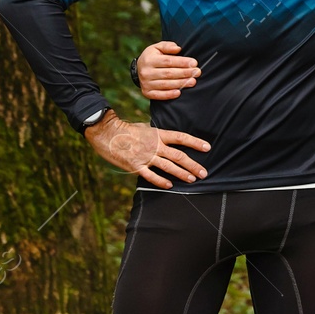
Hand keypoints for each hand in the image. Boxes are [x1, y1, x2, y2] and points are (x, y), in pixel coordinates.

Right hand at [85, 111, 209, 187]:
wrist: (107, 133)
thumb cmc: (126, 130)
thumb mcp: (146, 128)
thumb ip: (158, 135)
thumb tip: (168, 139)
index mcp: (158, 134)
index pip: (181, 138)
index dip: (195, 142)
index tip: (207, 147)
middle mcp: (155, 146)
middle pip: (178, 156)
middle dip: (193, 165)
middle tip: (204, 173)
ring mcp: (146, 156)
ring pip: (168, 166)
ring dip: (181, 174)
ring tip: (192, 179)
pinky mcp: (135, 166)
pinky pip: (150, 175)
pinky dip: (160, 181)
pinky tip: (170, 185)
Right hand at [137, 41, 199, 100]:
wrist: (139, 69)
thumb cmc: (153, 56)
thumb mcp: (158, 47)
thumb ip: (168, 46)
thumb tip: (178, 48)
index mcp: (149, 60)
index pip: (168, 61)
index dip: (182, 62)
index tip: (194, 63)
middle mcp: (146, 72)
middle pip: (168, 73)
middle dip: (184, 73)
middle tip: (197, 72)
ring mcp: (146, 83)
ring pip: (165, 84)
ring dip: (180, 83)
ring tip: (193, 81)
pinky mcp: (146, 92)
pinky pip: (158, 95)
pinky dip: (168, 94)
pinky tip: (179, 93)